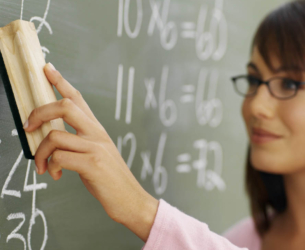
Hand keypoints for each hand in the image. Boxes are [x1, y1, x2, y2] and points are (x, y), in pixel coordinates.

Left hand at [23, 63, 158, 241]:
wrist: (130, 198)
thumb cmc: (109, 177)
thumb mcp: (97, 153)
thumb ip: (79, 142)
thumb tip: (52, 139)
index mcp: (97, 129)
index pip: (78, 99)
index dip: (60, 82)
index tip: (47, 69)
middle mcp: (97, 133)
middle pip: (64, 107)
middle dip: (39, 112)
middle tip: (27, 126)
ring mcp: (95, 147)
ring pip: (55, 136)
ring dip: (40, 152)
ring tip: (42, 166)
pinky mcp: (92, 164)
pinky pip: (59, 157)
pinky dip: (50, 167)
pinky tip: (56, 176)